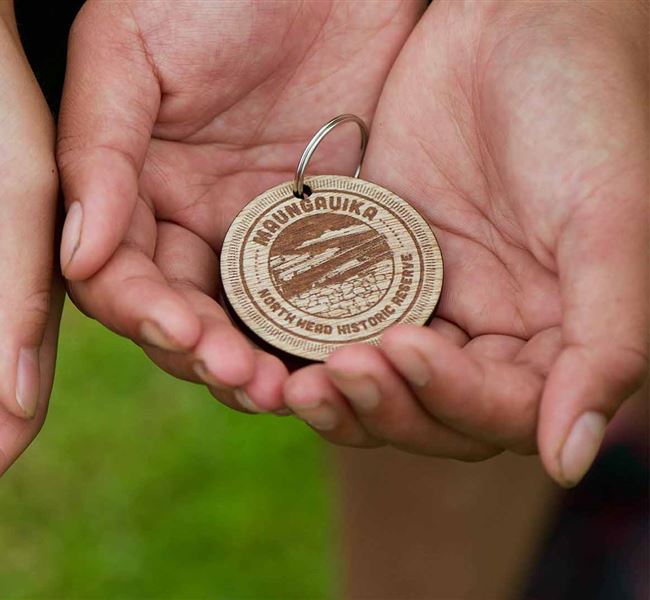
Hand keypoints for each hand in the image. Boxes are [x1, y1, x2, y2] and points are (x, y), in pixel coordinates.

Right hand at [57, 0, 422, 412]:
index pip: (113, 272)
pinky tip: (345, 351)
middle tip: (246, 379)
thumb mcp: (128, 48)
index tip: (178, 332)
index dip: (139, 310)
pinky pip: (321, 289)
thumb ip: (97, 149)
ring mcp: (258, 225)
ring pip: (247, 317)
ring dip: (262, 358)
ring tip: (292, 388)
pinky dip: (326, 327)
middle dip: (203, 352)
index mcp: (128, 183)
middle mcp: (187, 216)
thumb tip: (76, 257)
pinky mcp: (328, 220)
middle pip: (179, 312)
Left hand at [284, 1, 648, 485]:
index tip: (404, 349)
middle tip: (331, 377)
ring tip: (295, 380)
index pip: (501, 412)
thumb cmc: (583, 106)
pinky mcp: (368, 266)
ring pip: (374, 383)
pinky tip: (265, 337)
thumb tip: (571, 461)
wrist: (513, 18)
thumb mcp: (609, 219)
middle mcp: (488, 333)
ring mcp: (425, 301)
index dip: (452, 398)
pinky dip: (303, 339)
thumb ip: (606, 341)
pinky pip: (330, 321)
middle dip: (380, 407)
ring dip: (337, 392)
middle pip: (427, 415)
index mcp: (555, 336)